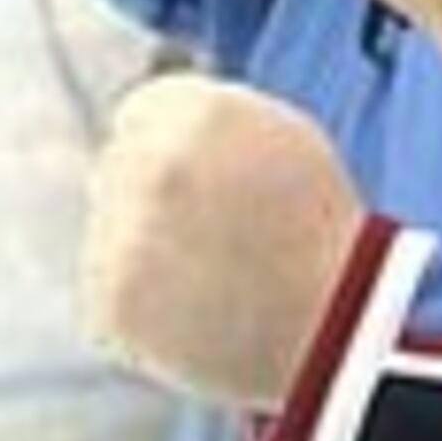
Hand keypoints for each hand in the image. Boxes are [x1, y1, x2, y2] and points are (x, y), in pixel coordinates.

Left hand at [78, 76, 363, 409]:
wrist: (334, 328)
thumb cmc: (316, 227)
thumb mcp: (277, 135)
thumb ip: (202, 116)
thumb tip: (136, 122)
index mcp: (196, 112)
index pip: (138, 115)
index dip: (170, 151)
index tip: (201, 185)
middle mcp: (151, 165)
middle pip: (117, 170)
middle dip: (149, 199)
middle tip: (210, 238)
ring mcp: (123, 236)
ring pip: (109, 231)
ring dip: (142, 252)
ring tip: (209, 279)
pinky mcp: (109, 301)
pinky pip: (108, 292)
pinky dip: (139, 306)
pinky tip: (192, 313)